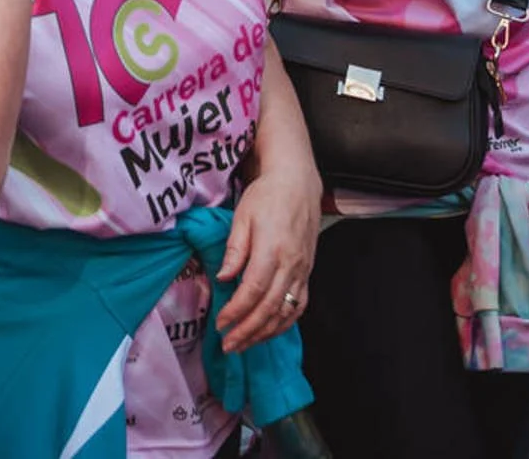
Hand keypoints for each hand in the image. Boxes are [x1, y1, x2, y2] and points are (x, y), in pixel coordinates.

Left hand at [216, 165, 319, 352]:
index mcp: (272, 249)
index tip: (220, 323)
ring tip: (244, 345)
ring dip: (265, 333)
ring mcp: (302, 270)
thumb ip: (234, 250)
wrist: (297, 183)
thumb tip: (224, 279)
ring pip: (286, 312)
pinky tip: (269, 331)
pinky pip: (299, 306)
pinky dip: (284, 324)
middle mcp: (291, 264)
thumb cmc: (267, 196)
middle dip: (248, 331)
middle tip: (228, 345)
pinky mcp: (307, 272)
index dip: (236, 311)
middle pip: (270, 307)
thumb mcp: (243, 217)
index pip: (253, 290)